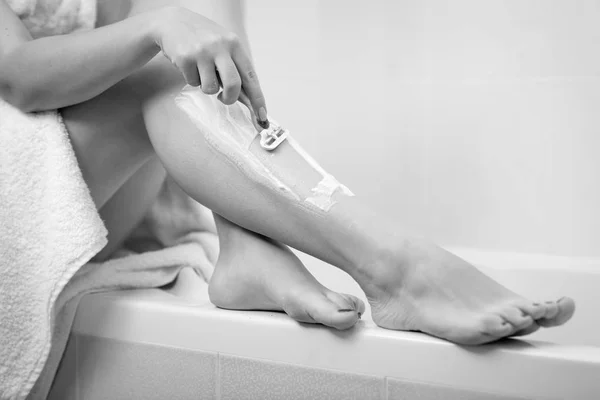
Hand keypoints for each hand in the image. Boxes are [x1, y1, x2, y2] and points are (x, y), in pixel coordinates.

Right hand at [152, 6, 268, 128]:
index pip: (250, 75)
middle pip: (233, 85)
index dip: (257, 98)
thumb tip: (248, 98)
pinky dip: (192, 79)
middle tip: (223, 99)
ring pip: (211, 88)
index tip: (262, 115)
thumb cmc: (203, 38)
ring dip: (207, 87)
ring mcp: (202, 52)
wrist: (173, 22)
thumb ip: (235, 67)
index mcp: (234, 44)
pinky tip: (190, 65)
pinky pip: (193, 83)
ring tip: (202, 72)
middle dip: (229, 98)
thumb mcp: (224, 45)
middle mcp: (220, 47)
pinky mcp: (185, 58)